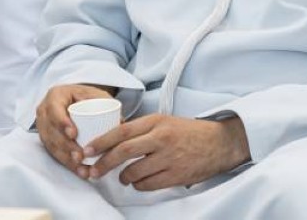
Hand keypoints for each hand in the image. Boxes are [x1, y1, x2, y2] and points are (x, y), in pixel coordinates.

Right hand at [35, 84, 116, 175]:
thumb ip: (107, 104)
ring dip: (67, 159)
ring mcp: (44, 127)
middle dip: (66, 147)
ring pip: (52, 145)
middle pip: (52, 131)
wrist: (75, 100)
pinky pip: (55, 154)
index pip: (54, 109)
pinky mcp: (47, 140)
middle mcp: (45, 111)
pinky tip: (79, 171)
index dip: (62, 122)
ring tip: (83, 168)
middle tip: (80, 156)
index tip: (74, 134)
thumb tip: (121, 122)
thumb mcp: (95, 94)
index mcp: (55, 95)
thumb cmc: (86, 97)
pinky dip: (68, 164)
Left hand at [83, 114, 249, 189]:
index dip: (101, 142)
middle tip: (92, 170)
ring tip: (122, 176)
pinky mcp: (177, 175)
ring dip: (123, 176)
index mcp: (156, 121)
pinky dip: (139, 185)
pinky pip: (148, 184)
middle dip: (103, 163)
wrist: (219, 143)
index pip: (122, 131)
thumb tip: (112, 139)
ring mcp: (170, 157)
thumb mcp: (164, 121)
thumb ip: (141, 129)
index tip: (87, 150)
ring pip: (134, 171)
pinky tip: (139, 181)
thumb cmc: (188, 132)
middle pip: (124, 151)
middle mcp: (161, 138)